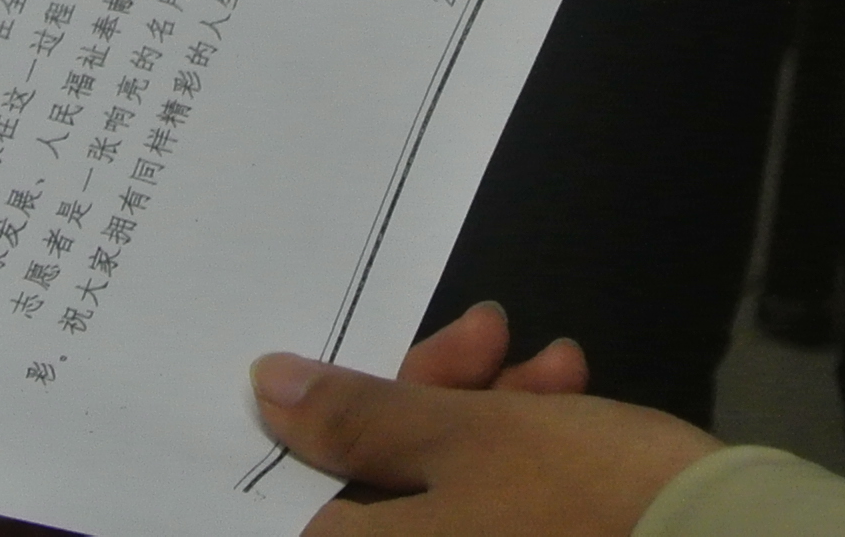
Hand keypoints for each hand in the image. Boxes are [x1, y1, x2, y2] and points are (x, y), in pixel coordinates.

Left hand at [254, 319, 712, 536]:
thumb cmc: (577, 495)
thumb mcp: (466, 434)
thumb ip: (359, 414)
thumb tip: (267, 388)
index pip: (304, 502)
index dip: (329, 422)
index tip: (366, 365)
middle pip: (381, 486)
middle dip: (436, 395)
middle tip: (490, 333)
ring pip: (446, 488)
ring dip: (492, 411)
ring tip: (560, 362)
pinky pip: (493, 511)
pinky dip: (522, 452)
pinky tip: (572, 393)